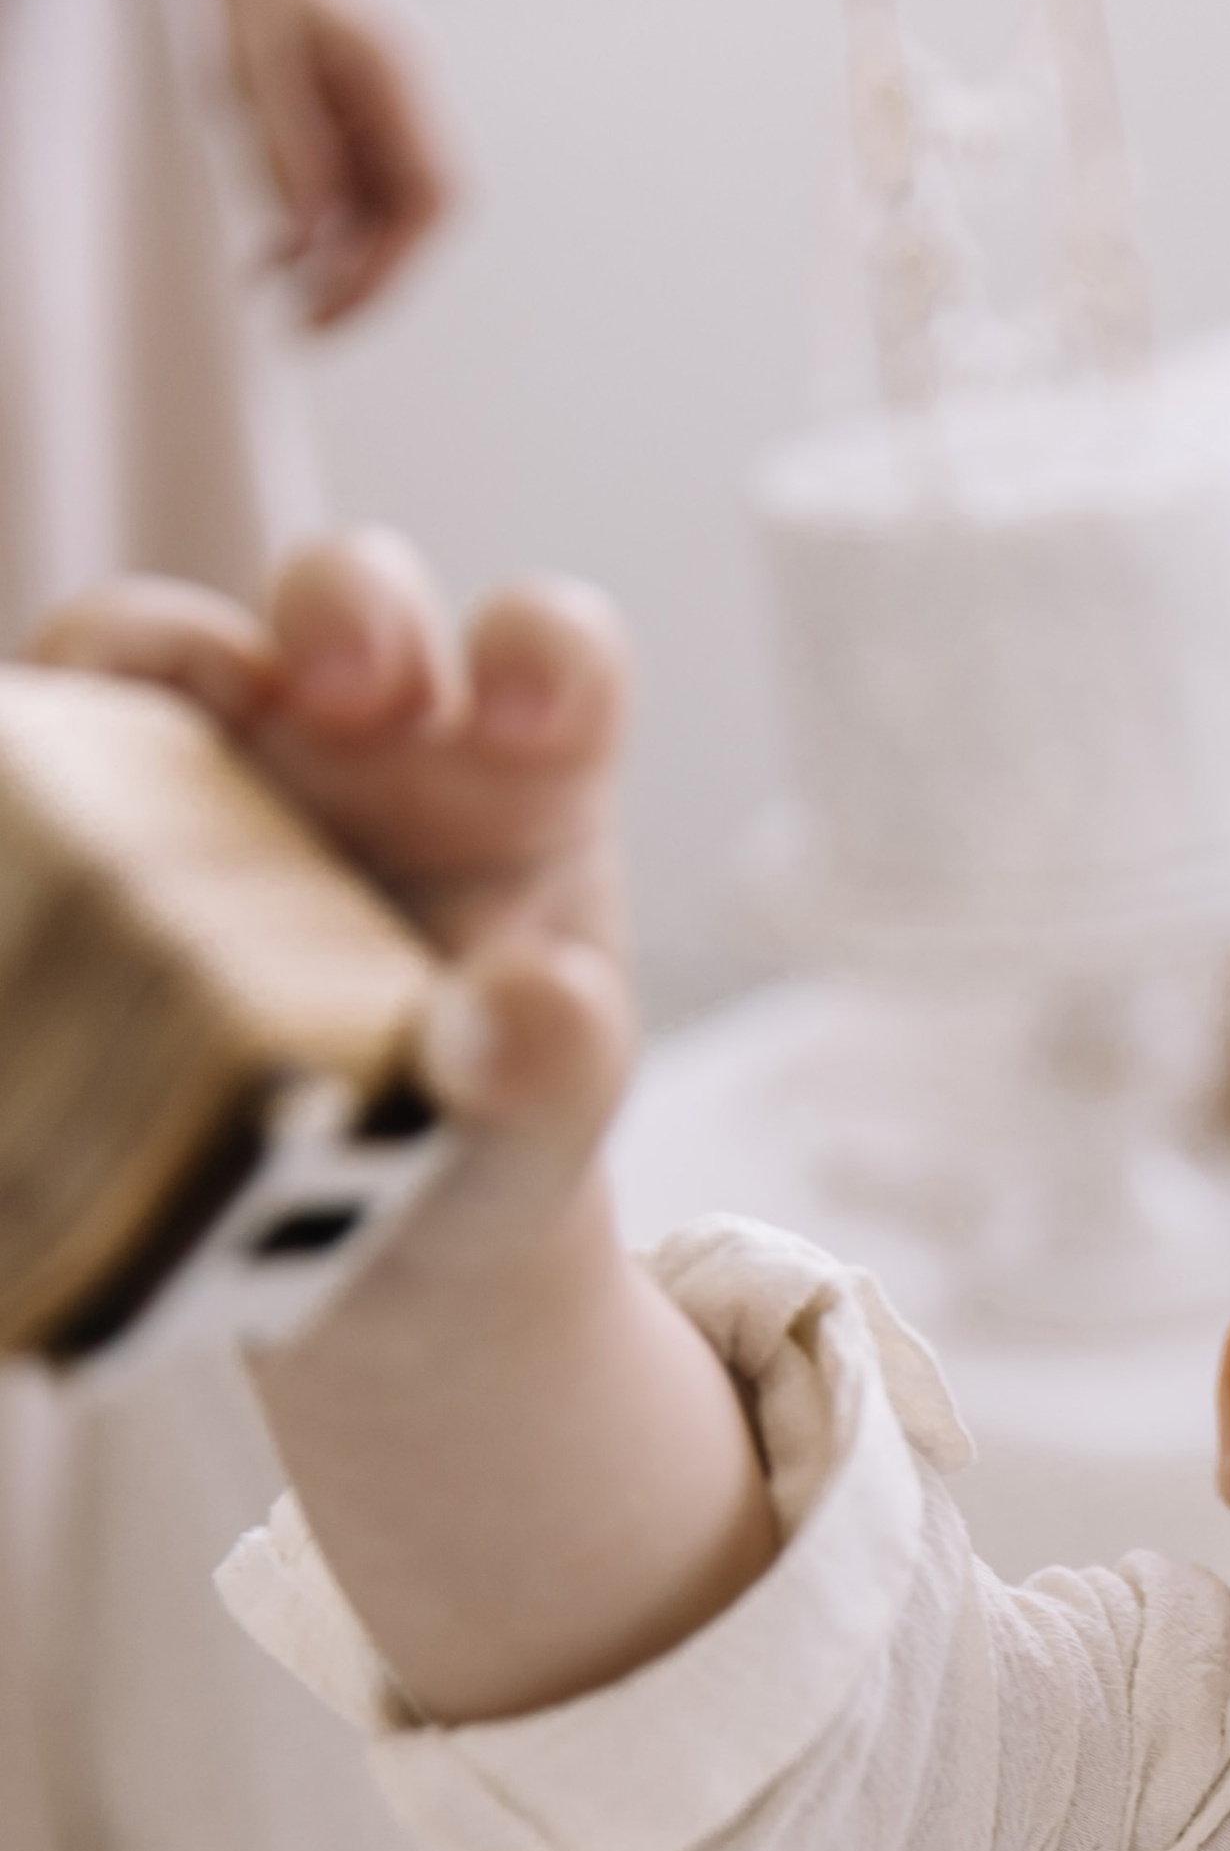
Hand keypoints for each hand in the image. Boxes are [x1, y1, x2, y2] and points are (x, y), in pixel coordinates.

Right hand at [31, 534, 630, 1265]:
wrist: (361, 1249)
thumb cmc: (475, 1146)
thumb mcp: (538, 1125)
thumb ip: (556, 1068)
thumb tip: (529, 1007)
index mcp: (513, 783)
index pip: (550, 654)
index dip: (539, 651)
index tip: (522, 716)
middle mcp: (363, 741)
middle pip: (349, 600)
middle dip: (347, 611)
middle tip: (342, 697)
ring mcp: (216, 766)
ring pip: (154, 643)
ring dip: (139, 669)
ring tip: (123, 803)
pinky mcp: (92, 812)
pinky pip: (36, 753)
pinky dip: (21, 779)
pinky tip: (19, 855)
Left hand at [208, 0, 458, 330]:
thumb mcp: (246, 57)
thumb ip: (289, 148)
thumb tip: (315, 247)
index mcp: (394, 65)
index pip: (435, 192)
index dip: (399, 263)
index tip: (342, 306)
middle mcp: (398, 93)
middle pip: (414, 216)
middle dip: (367, 280)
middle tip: (308, 331)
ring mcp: (373, 109)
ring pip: (380, 218)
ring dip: (334, 268)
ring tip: (272, 300)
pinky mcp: (339, 123)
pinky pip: (345, 201)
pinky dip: (313, 241)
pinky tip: (270, 264)